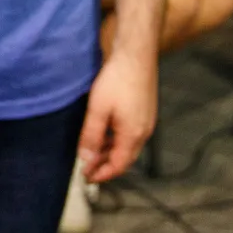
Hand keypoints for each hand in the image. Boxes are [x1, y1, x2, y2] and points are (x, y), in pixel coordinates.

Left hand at [77, 50, 157, 184]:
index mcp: (133, 135)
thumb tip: (86, 159)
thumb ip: (92, 136)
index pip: (118, 166)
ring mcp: (145, 121)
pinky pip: (130, 133)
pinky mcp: (144, 110)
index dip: (102, 174)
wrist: (135, 55)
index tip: (87, 177)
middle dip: (105, 165)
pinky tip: (104, 133)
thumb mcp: (98, 109)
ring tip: (92, 152)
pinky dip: (116, 139)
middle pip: (124, 158)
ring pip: (127, 145)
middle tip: (87, 167)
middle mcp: (143, 131)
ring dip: (110, 152)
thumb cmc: (118, 79)